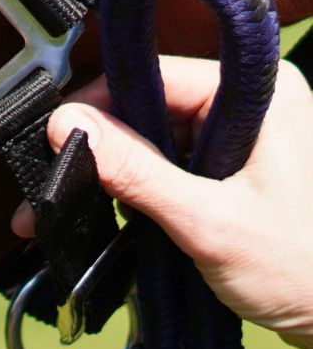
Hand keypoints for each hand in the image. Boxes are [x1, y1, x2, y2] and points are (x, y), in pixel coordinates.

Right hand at [13, 56, 312, 348]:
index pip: (153, 75)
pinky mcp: (228, 160)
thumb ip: (137, 173)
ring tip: (87, 208)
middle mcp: (248, 99)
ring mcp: (238, 130)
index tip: (60, 141)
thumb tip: (68, 127)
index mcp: (258, 91)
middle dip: (103, 148)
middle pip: (146, 104)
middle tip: (62, 187)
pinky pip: (165, 157)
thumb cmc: (304, 273)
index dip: (99, 107)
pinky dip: (137, 185)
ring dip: (116, 171)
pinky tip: (120, 211)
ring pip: (149, 132)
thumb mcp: (209, 223)